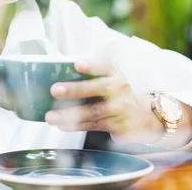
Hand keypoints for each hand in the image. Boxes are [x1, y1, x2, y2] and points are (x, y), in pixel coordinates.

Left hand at [45, 58, 163, 144]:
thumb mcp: (107, 79)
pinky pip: (94, 125)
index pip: (105, 66)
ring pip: (94, 111)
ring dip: (70, 114)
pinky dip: (76, 126)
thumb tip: (52, 74)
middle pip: (98, 88)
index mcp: (114, 73)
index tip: (76, 65)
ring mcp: (120, 108)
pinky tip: (62, 125)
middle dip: (75, 89)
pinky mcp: (118, 125)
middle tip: (54, 90)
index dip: (91, 66)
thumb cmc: (113, 93)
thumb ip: (87, 76)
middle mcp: (120, 88)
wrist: (140, 116)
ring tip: (51, 116)